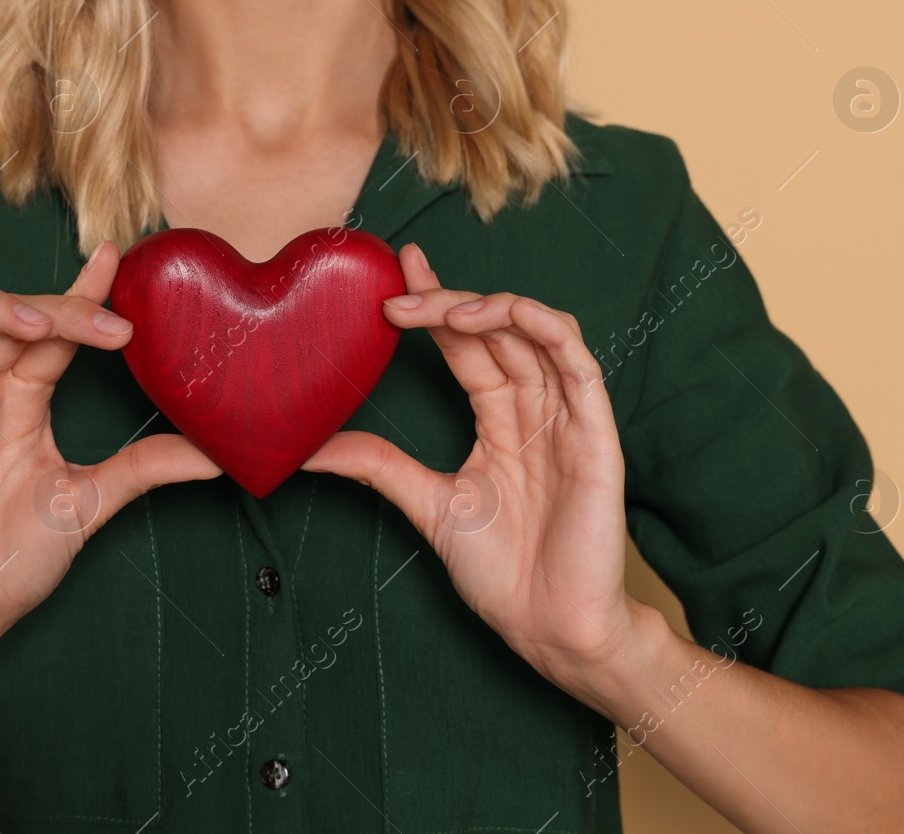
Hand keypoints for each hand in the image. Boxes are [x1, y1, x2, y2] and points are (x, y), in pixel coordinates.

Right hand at [0, 241, 219, 673]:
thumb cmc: (14, 560)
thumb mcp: (91, 502)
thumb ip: (145, 467)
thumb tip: (218, 455)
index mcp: (23, 403)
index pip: (54, 332)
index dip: (82, 293)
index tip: (118, 260)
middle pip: (18, 319)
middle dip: (63, 306)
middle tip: (111, 317)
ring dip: (9, 305)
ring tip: (52, 319)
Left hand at [303, 243, 652, 697]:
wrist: (548, 628)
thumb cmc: (502, 574)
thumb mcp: (426, 504)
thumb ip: (378, 466)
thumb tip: (308, 448)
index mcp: (499, 421)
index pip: (466, 344)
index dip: (434, 305)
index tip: (391, 276)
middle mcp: (534, 410)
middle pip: (494, 331)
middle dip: (446, 302)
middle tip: (397, 292)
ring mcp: (567, 418)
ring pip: (535, 333)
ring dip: (490, 306)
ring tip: (443, 307)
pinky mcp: (595, 435)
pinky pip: (578, 364)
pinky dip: (544, 327)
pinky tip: (501, 314)